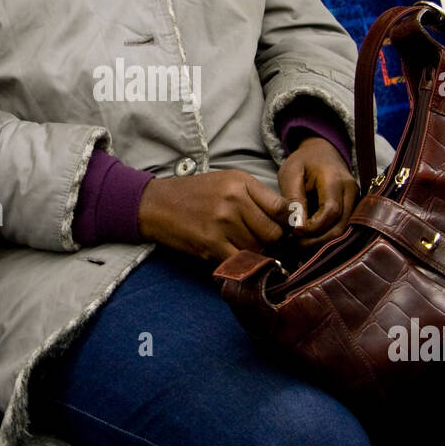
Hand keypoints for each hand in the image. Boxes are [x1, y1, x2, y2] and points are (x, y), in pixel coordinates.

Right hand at [137, 169, 288, 261]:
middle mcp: (235, 201)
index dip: (288, 223)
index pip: (282, 208)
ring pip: (258, 249)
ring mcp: (222, 223)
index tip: (285, 229)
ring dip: (255, 253)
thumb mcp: (227, 181)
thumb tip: (288, 217)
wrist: (156, 204)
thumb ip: (256, 195)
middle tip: (262, 242)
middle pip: (273, 233)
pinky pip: (239, 261)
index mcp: (241, 182)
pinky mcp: (211, 244)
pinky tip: (236, 258)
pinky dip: (242, 264)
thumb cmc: (195, 193)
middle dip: (272, 242)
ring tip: (242, 246)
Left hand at [278, 135, 358, 249]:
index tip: (294, 231)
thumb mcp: (291, 173)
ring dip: (322, 241)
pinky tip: (311, 237)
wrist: (321, 152)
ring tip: (302, 241)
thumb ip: (293, 198)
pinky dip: (327, 235)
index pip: (330, 211)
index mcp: (335, 179)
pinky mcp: (354, 208)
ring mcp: (356, 201)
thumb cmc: (303, 162)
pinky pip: (343, 228)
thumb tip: (298, 226)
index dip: (313, 227)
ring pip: (344, 230)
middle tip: (296, 243)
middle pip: (340, 226)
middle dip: (317, 239)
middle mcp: (351, 191)